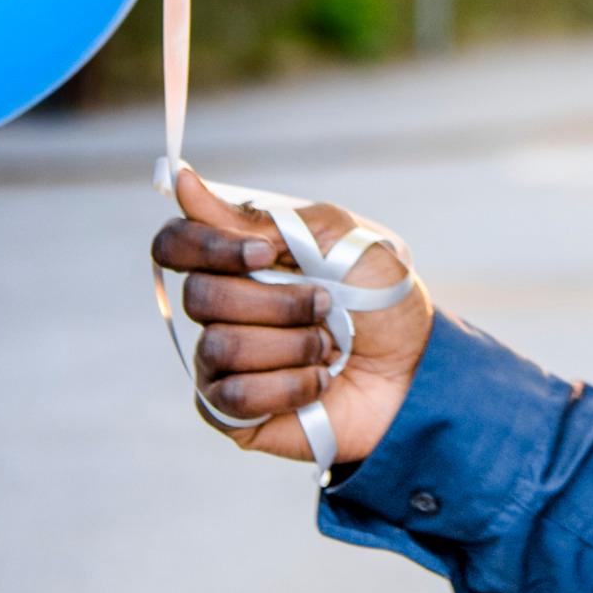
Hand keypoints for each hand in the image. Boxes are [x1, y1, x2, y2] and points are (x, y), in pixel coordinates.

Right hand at [150, 167, 433, 467]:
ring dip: (292, 345)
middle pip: (200, 296)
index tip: (266, 254)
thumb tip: (184, 182)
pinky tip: (319, 381)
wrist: (416, 367)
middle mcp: (221, 307)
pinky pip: (233, 396)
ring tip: (329, 347)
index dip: (207, 247)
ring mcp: (222, 360)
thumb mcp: (336, 237)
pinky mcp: (233, 410)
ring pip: (220, 347)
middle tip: (326, 305)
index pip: (175, 243)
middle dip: (277, 302)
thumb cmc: (380, 296)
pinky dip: (290, 386)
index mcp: (239, 258)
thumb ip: (261, 218)